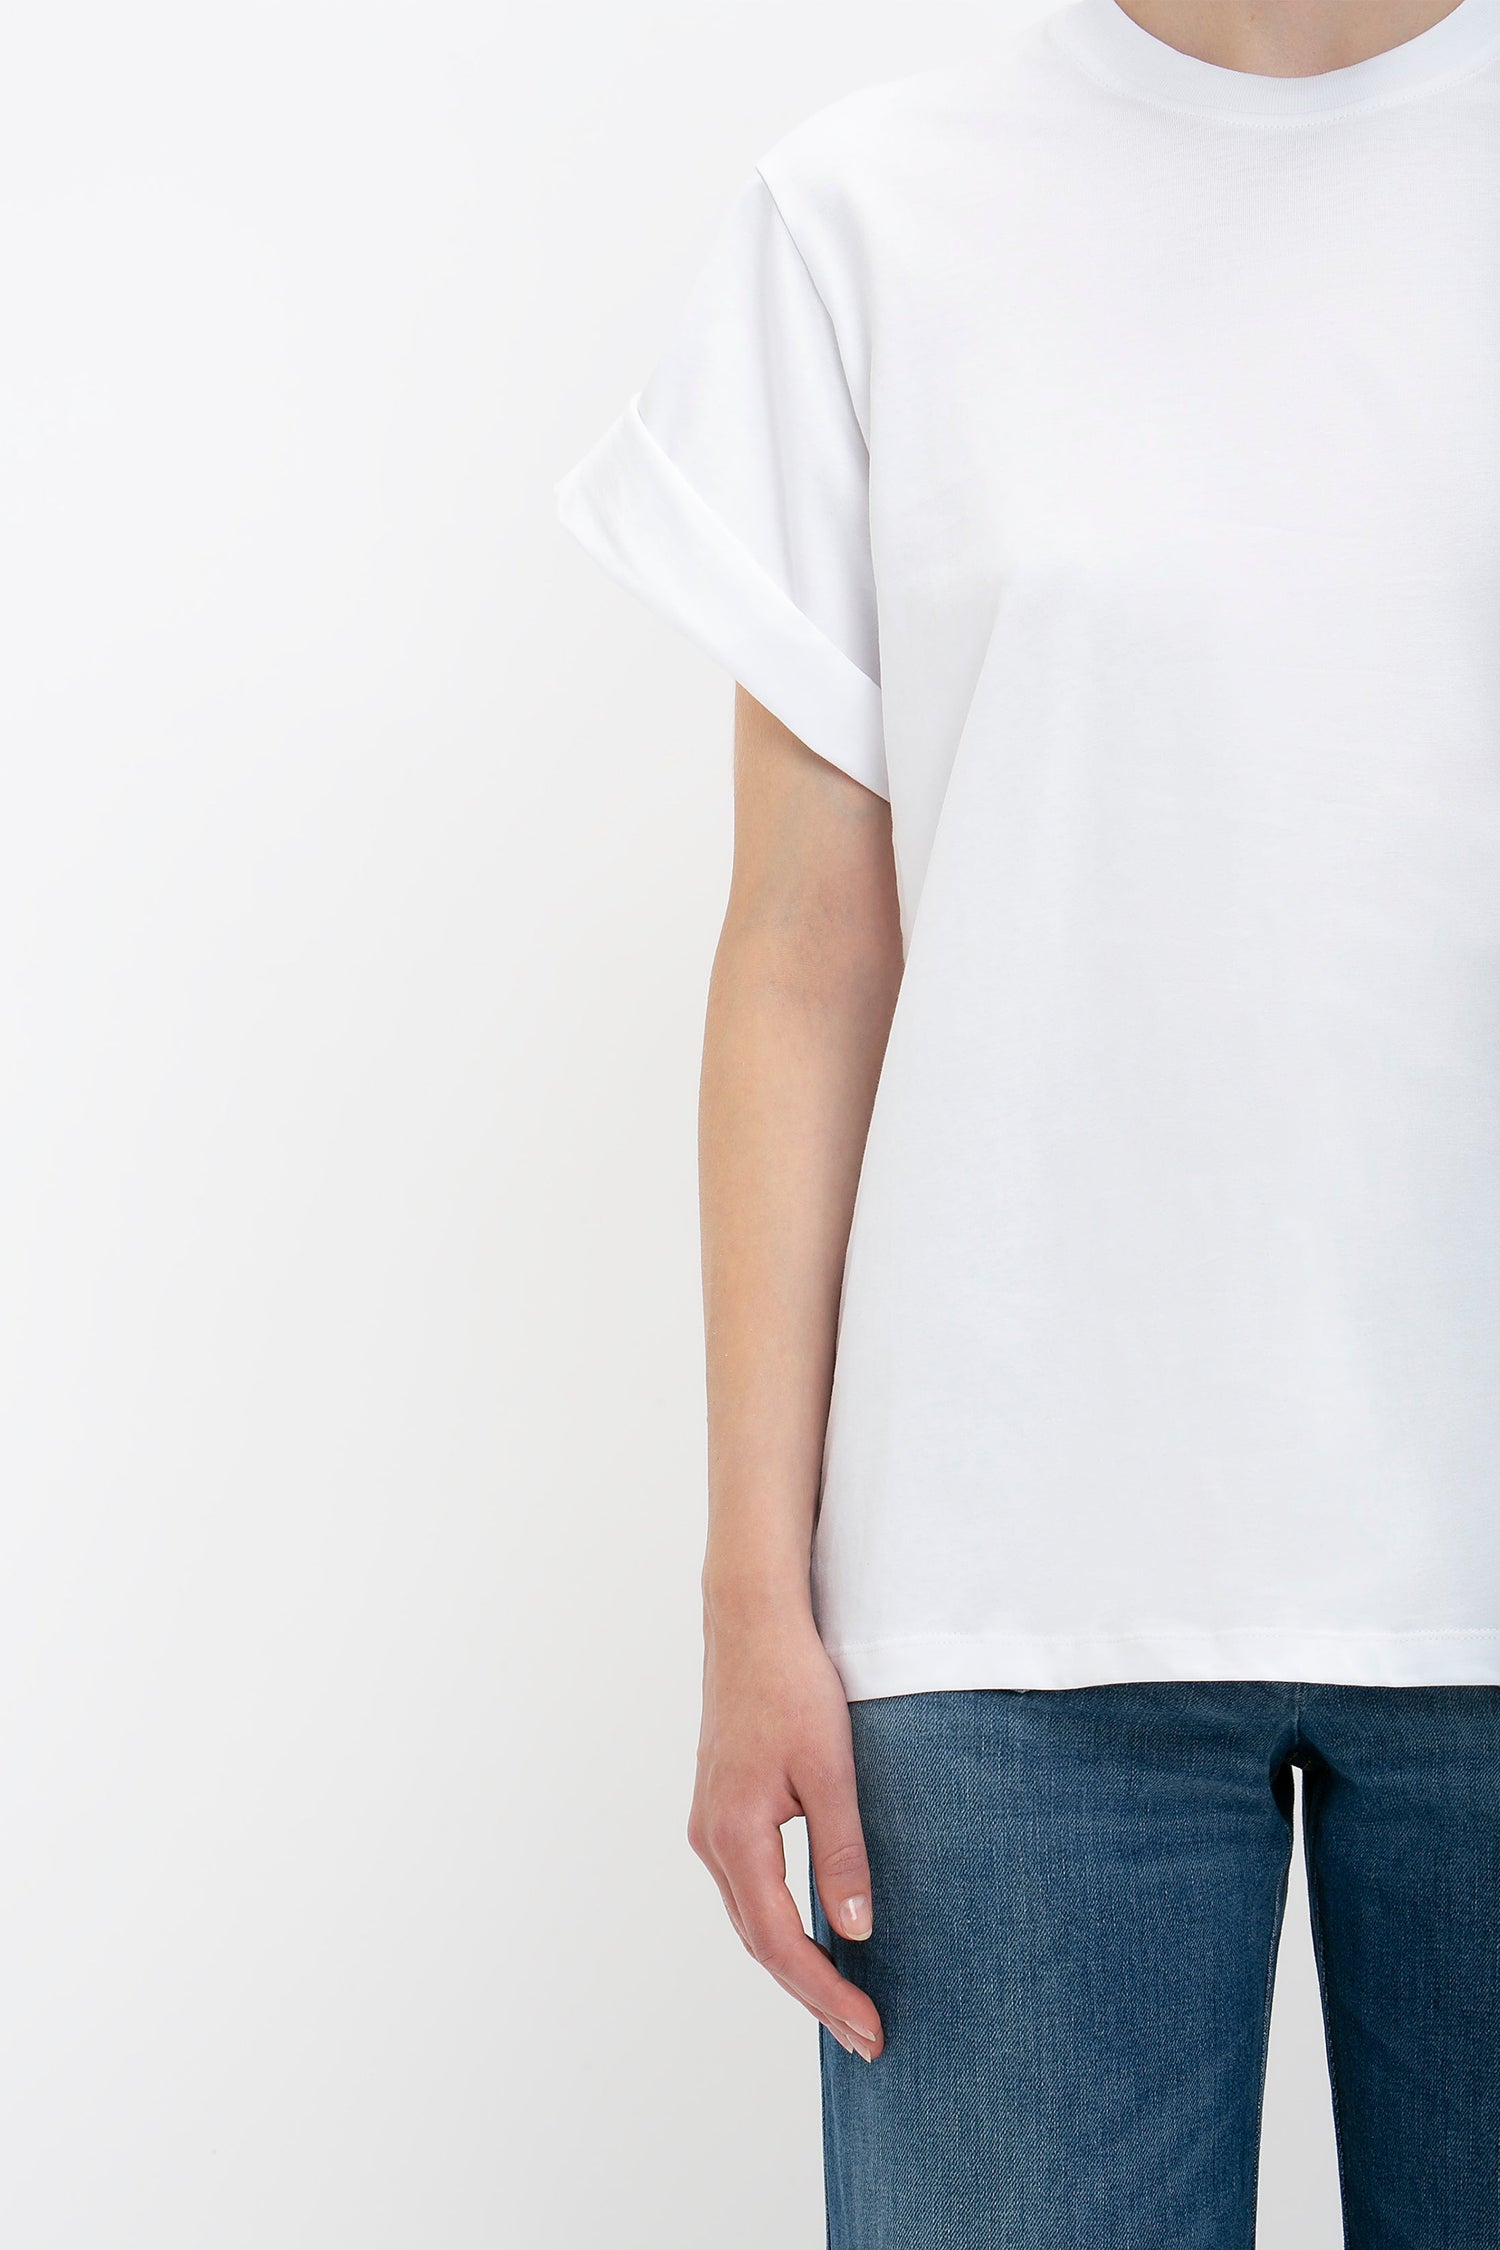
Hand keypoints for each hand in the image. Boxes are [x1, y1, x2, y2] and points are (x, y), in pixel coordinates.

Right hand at [687, 1593, 884, 2061]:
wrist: (751, 1620)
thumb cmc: (792, 1684)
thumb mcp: (831, 1769)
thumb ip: (841, 1852)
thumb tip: (854, 1931)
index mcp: (734, 1836)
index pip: (780, 1942)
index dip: (825, 1993)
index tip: (868, 2029)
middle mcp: (710, 1838)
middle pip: (759, 1942)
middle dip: (812, 1994)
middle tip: (866, 2036)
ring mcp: (710, 1823)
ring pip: (751, 1917)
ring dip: (794, 1964)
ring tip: (845, 2003)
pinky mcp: (721, 1806)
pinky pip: (748, 1887)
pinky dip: (779, 1924)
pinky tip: (812, 1934)